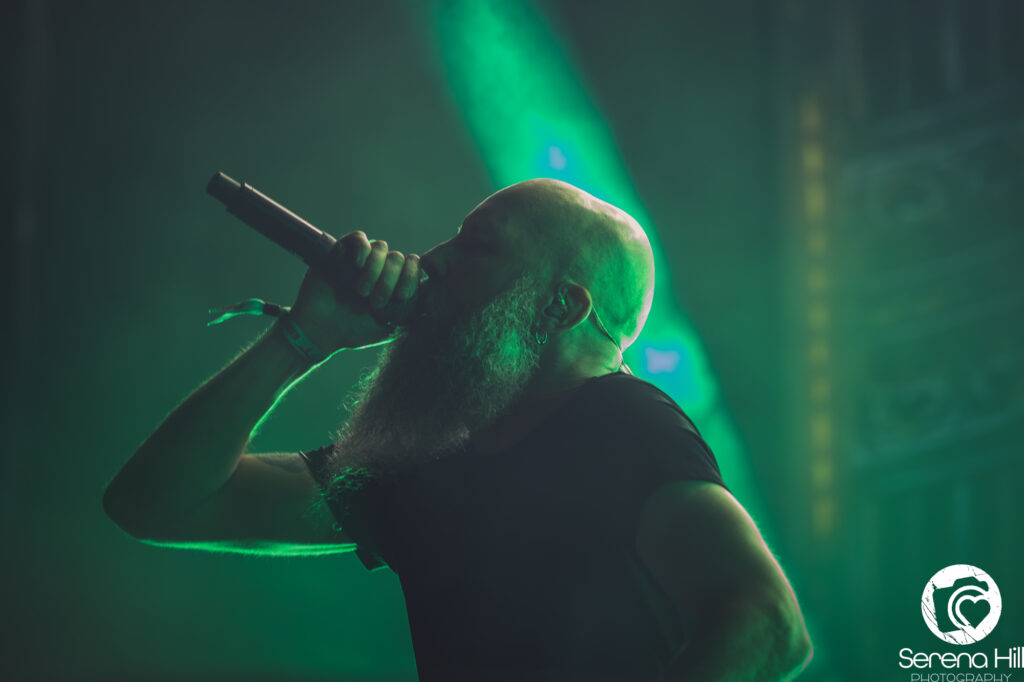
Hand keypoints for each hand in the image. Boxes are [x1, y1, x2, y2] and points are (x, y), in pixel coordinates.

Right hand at [288, 230, 421, 352]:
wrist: (320, 331)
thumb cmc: (354, 331)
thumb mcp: (387, 329)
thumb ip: (408, 318)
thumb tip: (432, 310)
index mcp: (394, 283)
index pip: (414, 268)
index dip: (412, 278)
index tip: (401, 297)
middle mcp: (381, 269)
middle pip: (399, 257)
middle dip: (390, 280)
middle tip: (376, 301)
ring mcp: (363, 259)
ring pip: (382, 247)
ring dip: (375, 269)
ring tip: (362, 291)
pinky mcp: (343, 252)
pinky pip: (360, 238)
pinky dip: (362, 249)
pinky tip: (356, 265)